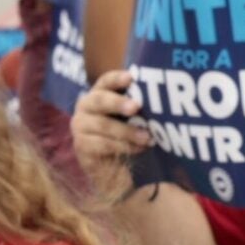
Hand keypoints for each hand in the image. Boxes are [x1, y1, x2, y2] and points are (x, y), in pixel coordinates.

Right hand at [68, 69, 147, 197]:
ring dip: (127, 131)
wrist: (112, 166)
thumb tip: (164, 96)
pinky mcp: (81, 145)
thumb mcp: (133, 117)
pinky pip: (102, 144)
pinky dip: (123, 146)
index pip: (106, 81)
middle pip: (99, 100)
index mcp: (99, 94)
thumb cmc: (126, 133)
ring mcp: (80, 126)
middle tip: (135, 107)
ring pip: (103, 125)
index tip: (131, 78)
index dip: (117, 79)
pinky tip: (139, 149)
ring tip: (148, 137)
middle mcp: (86, 107)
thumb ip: (139, 105)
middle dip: (118, 103)